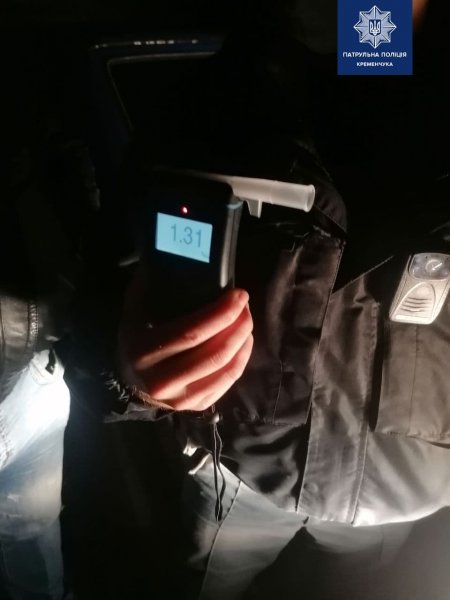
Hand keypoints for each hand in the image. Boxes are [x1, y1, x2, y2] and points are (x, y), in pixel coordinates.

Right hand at [118, 270, 253, 411]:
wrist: (130, 380)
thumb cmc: (137, 337)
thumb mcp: (135, 310)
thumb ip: (149, 285)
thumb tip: (170, 254)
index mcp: (145, 351)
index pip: (192, 332)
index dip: (221, 313)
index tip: (238, 295)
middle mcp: (162, 379)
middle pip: (214, 352)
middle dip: (238, 325)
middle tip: (245, 306)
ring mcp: (180, 398)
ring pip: (224, 369)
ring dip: (243, 341)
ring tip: (245, 321)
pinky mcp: (195, 407)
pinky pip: (227, 383)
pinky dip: (242, 359)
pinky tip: (244, 342)